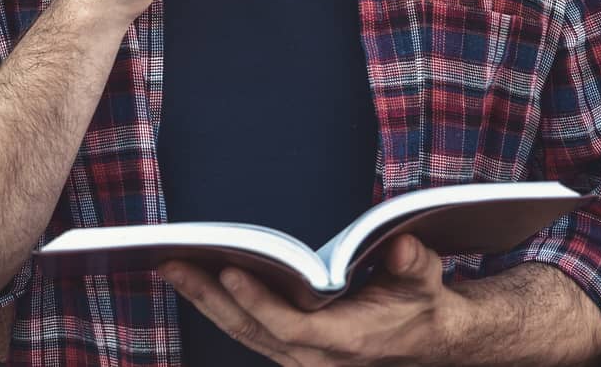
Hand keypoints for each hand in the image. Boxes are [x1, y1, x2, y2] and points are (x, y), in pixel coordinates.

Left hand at [160, 234, 455, 366]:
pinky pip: (247, 332)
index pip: (290, 326)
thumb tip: (399, 246)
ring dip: (204, 301)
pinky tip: (196, 283)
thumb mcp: (425, 278)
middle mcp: (316, 358)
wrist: (429, 341)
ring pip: (242, 333)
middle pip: (251, 330)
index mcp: (346, 340)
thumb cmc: (422, 303)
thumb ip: (414, 263)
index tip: (230, 271)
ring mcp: (300, 359)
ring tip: (172, 266)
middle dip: (208, 297)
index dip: (258, 301)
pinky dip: (219, 308)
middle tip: (173, 262)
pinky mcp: (290, 352)